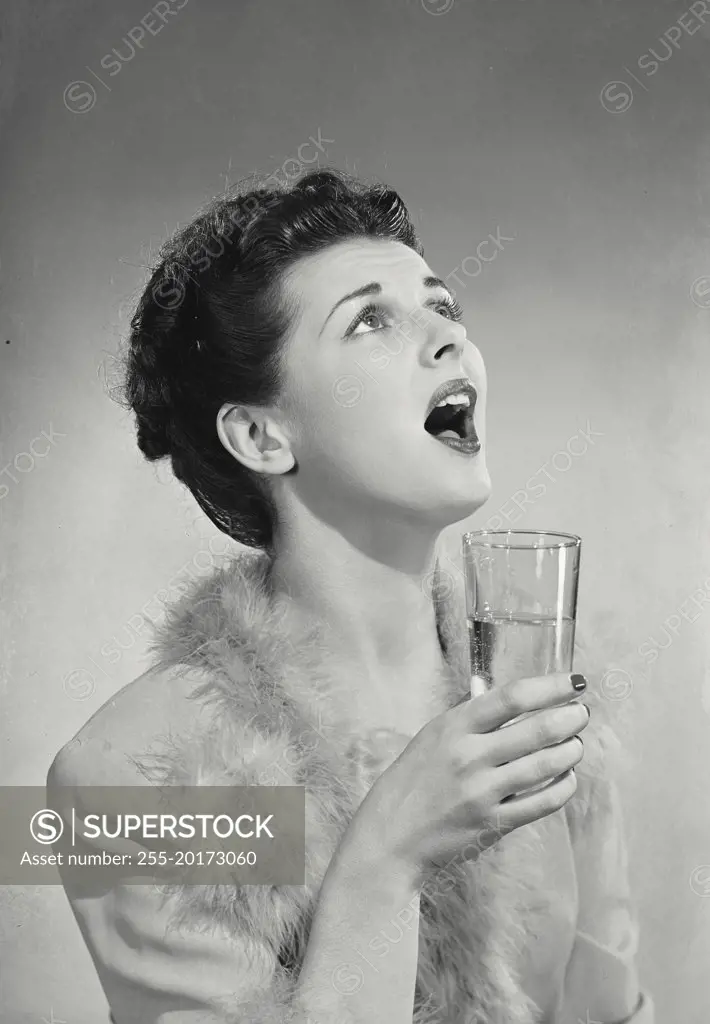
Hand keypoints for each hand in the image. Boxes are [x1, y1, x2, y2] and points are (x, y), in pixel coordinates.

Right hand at [354, 672, 589, 883]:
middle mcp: (469, 756)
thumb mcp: (431, 736)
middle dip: (570, 718)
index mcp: (454, 727)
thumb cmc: (412, 781)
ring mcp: (482, 792)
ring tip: (577, 743)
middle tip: (582, 714)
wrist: (390, 835)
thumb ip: (467, 715)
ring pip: (544, 766)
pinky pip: (541, 803)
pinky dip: (562, 788)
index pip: (512, 698)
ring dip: (570, 751)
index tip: (574, 681)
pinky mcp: (492, 824)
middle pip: (537, 730)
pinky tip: (567, 778)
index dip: (550, 686)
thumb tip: (501, 695)